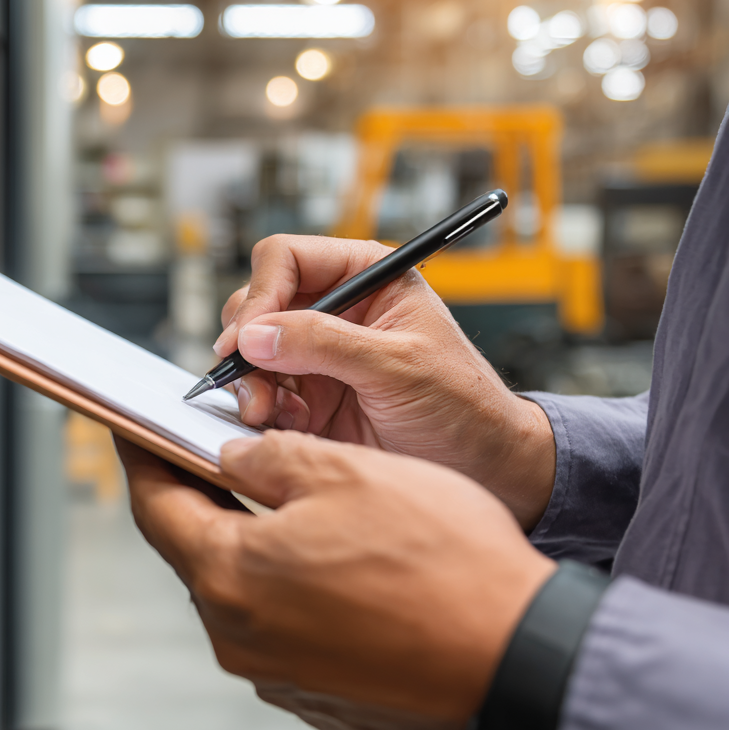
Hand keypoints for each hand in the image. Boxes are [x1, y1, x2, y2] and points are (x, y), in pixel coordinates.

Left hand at [117, 432, 555, 729]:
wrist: (525, 663)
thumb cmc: (446, 568)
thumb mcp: (344, 473)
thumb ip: (269, 458)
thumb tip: (234, 457)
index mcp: (231, 578)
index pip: (156, 506)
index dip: (141, 458)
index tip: (132, 431)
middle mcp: (242, 638)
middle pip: (197, 549)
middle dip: (202, 495)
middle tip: (214, 452)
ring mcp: (281, 674)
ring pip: (245, 588)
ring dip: (256, 540)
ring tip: (291, 497)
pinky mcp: (321, 694)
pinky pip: (285, 625)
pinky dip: (293, 585)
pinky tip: (333, 557)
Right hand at [215, 235, 554, 528]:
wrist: (483, 471)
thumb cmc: (462, 406)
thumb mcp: (397, 366)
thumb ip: (325, 343)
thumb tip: (255, 335)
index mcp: (365, 276)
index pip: (287, 258)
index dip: (261, 294)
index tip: (248, 338)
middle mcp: (335, 309)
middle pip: (258, 302)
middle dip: (248, 342)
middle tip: (248, 378)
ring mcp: (317, 353)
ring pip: (252, 351)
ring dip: (250, 381)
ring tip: (269, 411)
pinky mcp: (308, 396)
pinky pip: (260, 392)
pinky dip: (262, 409)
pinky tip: (291, 425)